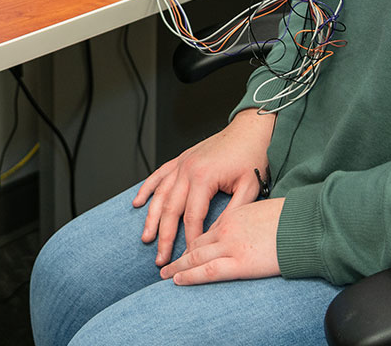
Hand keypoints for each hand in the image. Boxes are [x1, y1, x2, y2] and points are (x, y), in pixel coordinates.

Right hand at [131, 108, 273, 266]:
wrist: (251, 129)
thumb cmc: (253, 156)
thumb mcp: (250, 187)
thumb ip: (233, 212)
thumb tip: (217, 236)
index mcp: (203, 178)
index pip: (192, 218)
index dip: (189, 241)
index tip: (188, 258)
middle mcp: (187, 170)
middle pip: (170, 209)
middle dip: (164, 237)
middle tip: (160, 260)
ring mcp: (182, 163)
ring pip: (160, 195)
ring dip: (151, 218)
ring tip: (146, 238)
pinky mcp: (181, 159)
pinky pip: (159, 175)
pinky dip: (147, 189)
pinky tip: (137, 203)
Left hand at [159, 197, 283, 283]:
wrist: (304, 224)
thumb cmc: (291, 218)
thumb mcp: (264, 212)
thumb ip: (249, 220)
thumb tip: (249, 230)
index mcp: (234, 215)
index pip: (207, 230)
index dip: (193, 241)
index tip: (186, 249)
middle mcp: (227, 228)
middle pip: (196, 243)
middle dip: (180, 254)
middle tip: (166, 262)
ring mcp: (231, 245)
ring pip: (196, 257)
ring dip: (178, 266)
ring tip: (165, 274)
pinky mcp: (240, 263)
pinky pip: (208, 271)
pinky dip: (190, 276)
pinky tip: (178, 280)